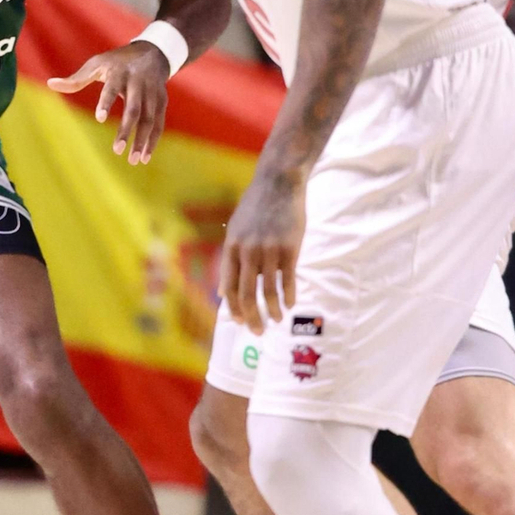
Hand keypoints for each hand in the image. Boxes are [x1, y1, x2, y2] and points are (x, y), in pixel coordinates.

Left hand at [47, 40, 170, 163]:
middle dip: (126, 130)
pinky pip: (159, 123)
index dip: (106, 102)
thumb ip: (76, 79)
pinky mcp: (162, 101)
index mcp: (120, 72)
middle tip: (117, 151)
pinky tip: (144, 157)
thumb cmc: (117, 61)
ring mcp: (153, 93)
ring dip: (142, 140)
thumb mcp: (96, 65)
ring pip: (149, 119)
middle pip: (134, 109)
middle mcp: (139, 83)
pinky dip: (153, 140)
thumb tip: (50, 84)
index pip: (112, 88)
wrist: (153, 52)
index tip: (99, 118)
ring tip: (132, 160)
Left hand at [218, 168, 305, 331]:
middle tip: (259, 331)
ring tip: (278, 320)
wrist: (278, 183)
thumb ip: (230, 260)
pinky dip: (289, 295)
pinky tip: (291, 304)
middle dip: (253, 317)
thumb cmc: (257, 208)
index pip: (230, 287)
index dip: (234, 309)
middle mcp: (248, 251)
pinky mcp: (289, 248)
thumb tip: (223, 291)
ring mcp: (269, 250)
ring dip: (273, 310)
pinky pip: (288, 279)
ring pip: (269, 290)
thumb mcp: (236, 230)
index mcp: (232, 248)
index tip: (241, 323)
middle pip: (248, 294)